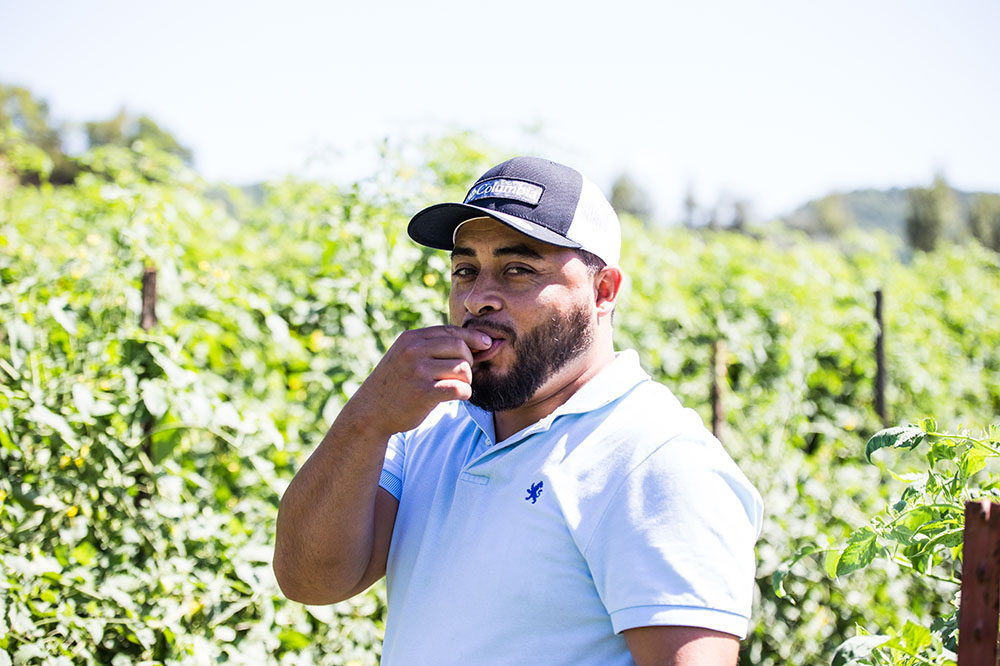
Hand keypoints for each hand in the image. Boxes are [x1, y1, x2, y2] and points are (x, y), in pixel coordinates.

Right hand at [345, 325, 492, 435]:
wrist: (370, 412)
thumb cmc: (396, 384)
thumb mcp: (406, 356)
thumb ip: (432, 346)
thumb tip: (476, 341)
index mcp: (411, 338)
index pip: (451, 330)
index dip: (473, 336)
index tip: (487, 343)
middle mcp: (413, 351)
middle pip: (460, 347)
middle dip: (469, 361)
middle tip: (463, 374)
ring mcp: (418, 371)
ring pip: (462, 368)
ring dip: (466, 379)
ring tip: (457, 386)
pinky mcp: (423, 393)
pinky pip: (458, 388)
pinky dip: (465, 393)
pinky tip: (459, 396)